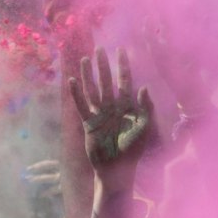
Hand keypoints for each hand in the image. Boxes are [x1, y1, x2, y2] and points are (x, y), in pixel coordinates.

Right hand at [69, 48, 156, 181]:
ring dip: (88, 75)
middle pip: (106, 81)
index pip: (125, 81)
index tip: (121, 50)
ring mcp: (100, 114)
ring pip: (93, 90)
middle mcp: (112, 107)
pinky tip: (72, 81)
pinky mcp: (89, 123)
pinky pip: (82, 106)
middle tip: (99, 49)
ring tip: (84, 59)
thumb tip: (144, 87)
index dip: (123, 66)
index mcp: (127, 106)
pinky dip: (77, 94)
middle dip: (103, 66)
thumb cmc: (133, 150)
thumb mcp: (144, 128)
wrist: (118, 169)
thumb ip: (145, 108)